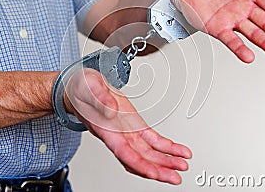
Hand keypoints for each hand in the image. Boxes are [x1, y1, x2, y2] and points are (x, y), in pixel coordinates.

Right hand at [64, 69, 191, 184]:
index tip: (153, 173)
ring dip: (166, 161)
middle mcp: (118, 136)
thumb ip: (100, 100)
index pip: (124, 153)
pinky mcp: (135, 125)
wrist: (84, 89)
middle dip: (158, 170)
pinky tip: (178, 151)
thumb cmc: (82, 90)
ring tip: (182, 166)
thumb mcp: (89, 88)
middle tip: (176, 177)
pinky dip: (167, 146)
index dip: (139, 165)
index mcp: (106, 131)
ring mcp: (128, 133)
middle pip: (140, 159)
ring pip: (149, 153)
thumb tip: (112, 111)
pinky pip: (153, 140)